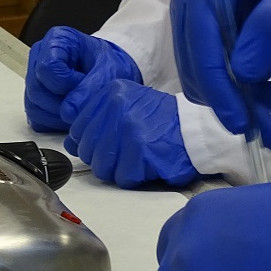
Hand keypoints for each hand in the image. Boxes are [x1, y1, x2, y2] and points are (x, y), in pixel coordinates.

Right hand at [23, 27, 141, 131]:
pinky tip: (73, 114)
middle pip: (37, 89)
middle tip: (85, 99)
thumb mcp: (109, 71)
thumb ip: (90, 88)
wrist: (111, 74)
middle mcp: (38, 58)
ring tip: (81, 105)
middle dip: (63, 102)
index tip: (86, 83)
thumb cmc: (110, 65)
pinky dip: (56, 123)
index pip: (47, 68)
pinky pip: (37, 119)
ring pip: (34, 106)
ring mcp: (34, 81)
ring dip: (61, 114)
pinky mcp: (34, 101)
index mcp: (55, 41)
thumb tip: (68, 112)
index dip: (67, 83)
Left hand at [64, 79, 198, 188]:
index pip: (78, 129)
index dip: (90, 144)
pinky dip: (135, 177)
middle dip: (104, 160)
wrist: (198, 129)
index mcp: (111, 93)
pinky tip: (148, 166)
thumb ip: (98, 118)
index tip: (109, 145)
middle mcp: (117, 108)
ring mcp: (129, 130)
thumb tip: (71, 143)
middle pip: (88, 150)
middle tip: (125, 156)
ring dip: (119, 170)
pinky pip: (124, 177)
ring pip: (102, 167)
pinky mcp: (141, 152)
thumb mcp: (129, 103)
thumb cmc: (161, 120)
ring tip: (136, 161)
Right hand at [169, 0, 270, 136]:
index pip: (202, 33)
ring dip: (238, 97)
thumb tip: (242, 73)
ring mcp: (190, 7)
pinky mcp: (199, 29)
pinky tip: (270, 92)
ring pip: (199, 72)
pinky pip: (208, 71)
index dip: (217, 82)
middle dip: (233, 97)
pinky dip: (237, 91)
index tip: (239, 122)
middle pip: (196, 57)